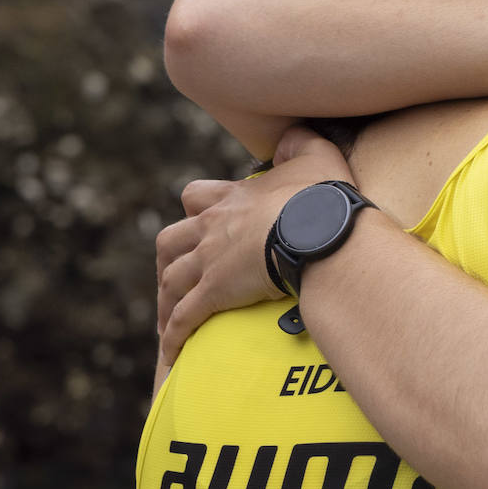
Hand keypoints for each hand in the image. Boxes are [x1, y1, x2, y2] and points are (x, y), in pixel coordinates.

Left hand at [155, 126, 353, 365]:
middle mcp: (212, 228)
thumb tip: (293, 134)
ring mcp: (209, 261)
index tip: (203, 222)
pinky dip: (173, 336)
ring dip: (166, 300)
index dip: (196, 209)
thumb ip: (301, 142)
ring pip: (170, 280)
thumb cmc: (321, 197)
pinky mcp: (214, 293)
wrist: (316, 231)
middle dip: (171, 258)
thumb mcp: (317, 156)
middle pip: (170, 241)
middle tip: (179, 276)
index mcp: (233, 199)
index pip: (196, 197)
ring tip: (170, 320)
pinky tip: (171, 354)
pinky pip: (184, 319)